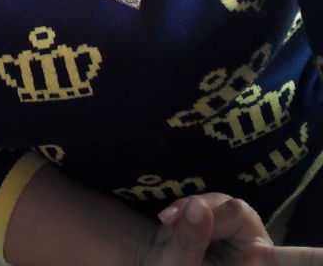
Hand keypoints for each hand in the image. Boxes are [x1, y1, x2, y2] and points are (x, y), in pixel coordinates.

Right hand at [141, 192, 322, 264]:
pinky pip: (207, 201)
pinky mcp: (220, 215)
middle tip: (168, 219)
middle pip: (237, 211)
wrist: (153, 262)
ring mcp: (238, 229)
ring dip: (189, 207)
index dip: (315, 260)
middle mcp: (255, 246)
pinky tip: (168, 217)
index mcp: (256, 264)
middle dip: (205, 209)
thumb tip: (198, 205)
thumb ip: (188, 239)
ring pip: (219, 201)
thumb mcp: (176, 265)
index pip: (293, 261)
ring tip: (166, 221)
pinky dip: (185, 206)